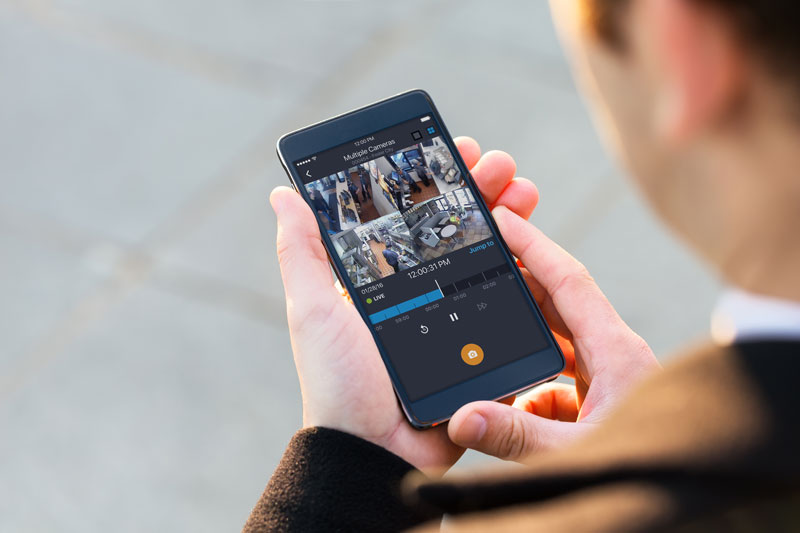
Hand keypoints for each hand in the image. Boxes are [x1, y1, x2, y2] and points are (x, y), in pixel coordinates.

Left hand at [270, 138, 538, 472]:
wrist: (377, 450)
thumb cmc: (339, 382)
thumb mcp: (312, 309)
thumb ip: (302, 253)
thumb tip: (283, 195)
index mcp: (382, 274)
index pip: (414, 212)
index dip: (438, 178)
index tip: (459, 150)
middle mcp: (419, 287)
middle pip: (456, 225)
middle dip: (482, 188)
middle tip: (502, 165)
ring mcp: (453, 312)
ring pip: (488, 253)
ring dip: (510, 217)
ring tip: (524, 192)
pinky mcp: (478, 339)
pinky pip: (507, 297)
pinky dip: (525, 268)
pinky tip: (536, 242)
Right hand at [447, 208, 660, 462]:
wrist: (694, 487)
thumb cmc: (657, 467)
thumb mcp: (579, 452)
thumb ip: (518, 436)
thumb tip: (463, 419)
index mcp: (616, 352)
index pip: (569, 282)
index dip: (535, 246)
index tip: (504, 222)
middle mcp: (613, 357)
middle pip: (557, 306)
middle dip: (517, 291)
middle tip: (478, 277)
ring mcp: (608, 379)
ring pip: (555, 347)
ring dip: (521, 350)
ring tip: (488, 354)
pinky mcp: (602, 402)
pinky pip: (558, 385)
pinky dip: (532, 394)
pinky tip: (518, 415)